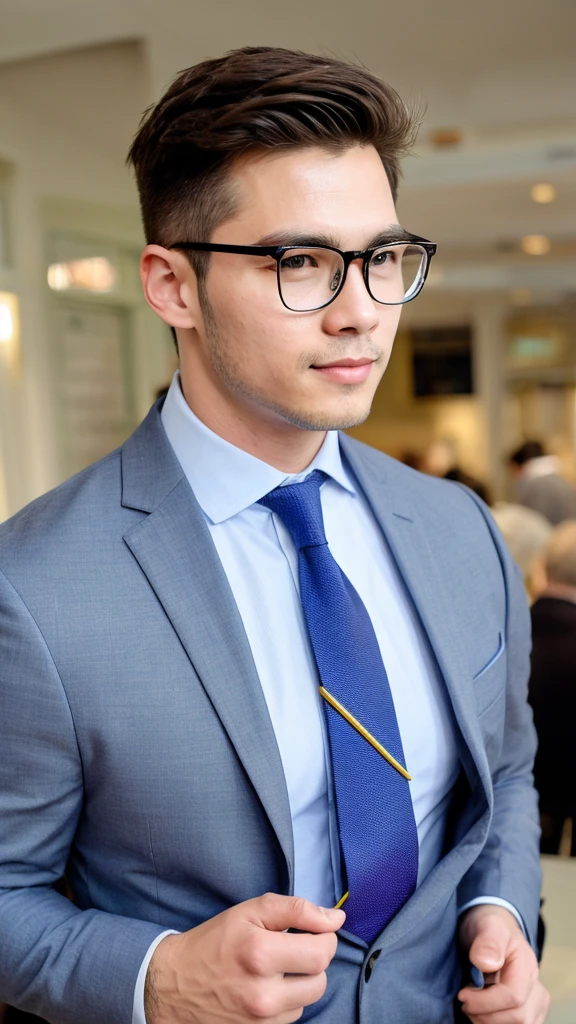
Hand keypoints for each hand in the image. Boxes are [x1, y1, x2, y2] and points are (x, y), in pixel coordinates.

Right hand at [145, 893, 344, 1023]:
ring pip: (310, 998)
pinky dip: (288, 998)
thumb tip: (336, 918)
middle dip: (314, 957)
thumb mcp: (250, 911)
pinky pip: (293, 1014)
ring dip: (302, 980)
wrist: (174, 984)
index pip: (323, 951)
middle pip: (321, 978)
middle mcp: (264, 993)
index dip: (324, 935)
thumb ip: (296, 909)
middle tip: (292, 945)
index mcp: (261, 954)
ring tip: (277, 966)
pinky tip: (268, 985)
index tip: (312, 929)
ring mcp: (261, 1020)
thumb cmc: (215, 941)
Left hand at [458, 904, 549, 1023]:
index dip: (485, 1002)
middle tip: (464, 1000)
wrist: (492, 932)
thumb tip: (487, 963)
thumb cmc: (489, 928)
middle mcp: (536, 988)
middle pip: (517, 1018)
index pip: (513, 997)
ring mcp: (535, 1003)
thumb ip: (488, 941)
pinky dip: (494, 1023)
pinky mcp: (529, 1013)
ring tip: (472, 1006)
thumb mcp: (487, 925)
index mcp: (527, 966)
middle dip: (485, 1014)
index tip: (462, 995)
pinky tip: (481, 1012)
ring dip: (489, 1022)